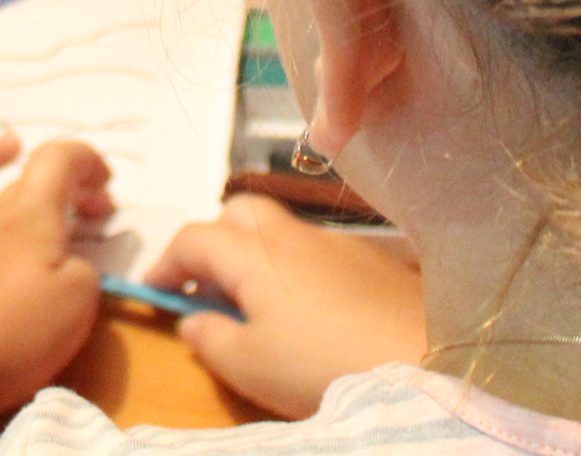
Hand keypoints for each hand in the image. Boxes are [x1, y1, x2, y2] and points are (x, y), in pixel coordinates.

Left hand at [0, 135, 113, 455]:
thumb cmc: (10, 337)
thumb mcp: (77, 305)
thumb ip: (80, 271)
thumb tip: (67, 262)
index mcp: (27, 218)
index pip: (58, 161)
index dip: (85, 161)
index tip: (104, 183)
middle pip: (15, 173)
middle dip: (53, 175)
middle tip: (74, 195)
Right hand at [146, 194, 424, 418]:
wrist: (424, 361)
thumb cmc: (324, 366)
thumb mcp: (250, 366)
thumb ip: (211, 339)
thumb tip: (193, 320)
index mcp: (253, 254)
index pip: (193, 238)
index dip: (167, 262)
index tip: (156, 291)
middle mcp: (293, 235)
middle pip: (240, 213)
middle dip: (214, 241)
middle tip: (207, 286)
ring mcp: (338, 244)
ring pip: (283, 231)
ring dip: (259, 254)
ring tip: (258, 302)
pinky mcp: (375, 262)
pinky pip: (320, 251)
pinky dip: (299, 268)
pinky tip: (312, 310)